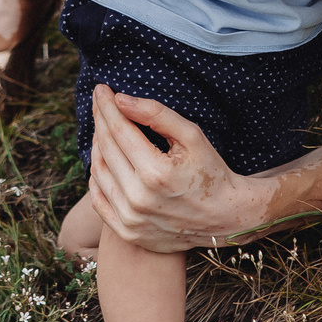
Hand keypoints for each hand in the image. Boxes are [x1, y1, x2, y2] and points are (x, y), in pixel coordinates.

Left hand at [86, 87, 272, 253]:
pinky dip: (96, 176)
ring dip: (97, 145)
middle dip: (100, 120)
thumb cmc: (210, 171)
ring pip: (98, 172)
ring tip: (104, 128)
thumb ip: (157, 115)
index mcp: (155, 173)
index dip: (107, 107)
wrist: (225, 217)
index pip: (119, 130)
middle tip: (100, 102)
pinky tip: (103, 159)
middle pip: (106, 148)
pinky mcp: (127, 232)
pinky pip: (98, 200)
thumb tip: (120, 100)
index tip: (101, 89)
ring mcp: (130, 219)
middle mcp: (138, 199)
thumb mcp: (192, 136)